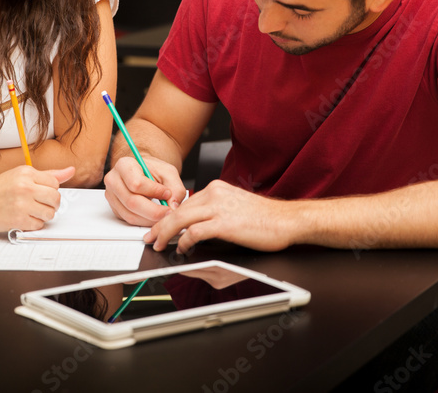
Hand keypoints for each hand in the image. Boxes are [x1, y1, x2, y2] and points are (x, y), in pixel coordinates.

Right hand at [0, 166, 74, 231]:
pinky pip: (39, 225)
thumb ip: (48, 174)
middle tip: (41, 203)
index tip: (42, 192)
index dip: (51, 190)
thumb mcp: (21, 174)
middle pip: (56, 199)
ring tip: (32, 210)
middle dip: (51, 203)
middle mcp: (25, 188)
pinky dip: (34, 224)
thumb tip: (70, 171)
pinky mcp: (18, 220)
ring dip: (44, 215)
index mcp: (26, 173)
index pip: (55, 183)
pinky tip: (24, 217)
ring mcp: (22, 205)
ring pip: (50, 213)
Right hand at [104, 155, 185, 225]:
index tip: (168, 193)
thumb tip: (174, 206)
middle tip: (169, 212)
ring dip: (150, 219)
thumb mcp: (168, 172)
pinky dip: (144, 222)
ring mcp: (112, 196)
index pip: (136, 183)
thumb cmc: (153, 170)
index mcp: (124, 165)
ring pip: (130, 214)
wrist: (143, 172)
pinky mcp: (115, 208)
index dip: (154, 191)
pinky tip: (155, 217)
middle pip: (132, 202)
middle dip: (154, 211)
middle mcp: (113, 180)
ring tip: (164, 215)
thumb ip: (175, 187)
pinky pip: (129, 220)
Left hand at [146, 180, 292, 253]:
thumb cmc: (265, 218)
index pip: (183, 202)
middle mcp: (215, 193)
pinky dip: (185, 241)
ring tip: (159, 244)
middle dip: (159, 225)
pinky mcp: (225, 224)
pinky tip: (182, 249)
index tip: (159, 226)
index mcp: (216, 188)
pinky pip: (195, 232)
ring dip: (166, 233)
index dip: (168, 216)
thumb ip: (214, 210)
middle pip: (177, 209)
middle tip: (150, 237)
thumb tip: (195, 225)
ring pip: (181, 218)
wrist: (288, 220)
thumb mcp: (234, 206)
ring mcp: (219, 207)